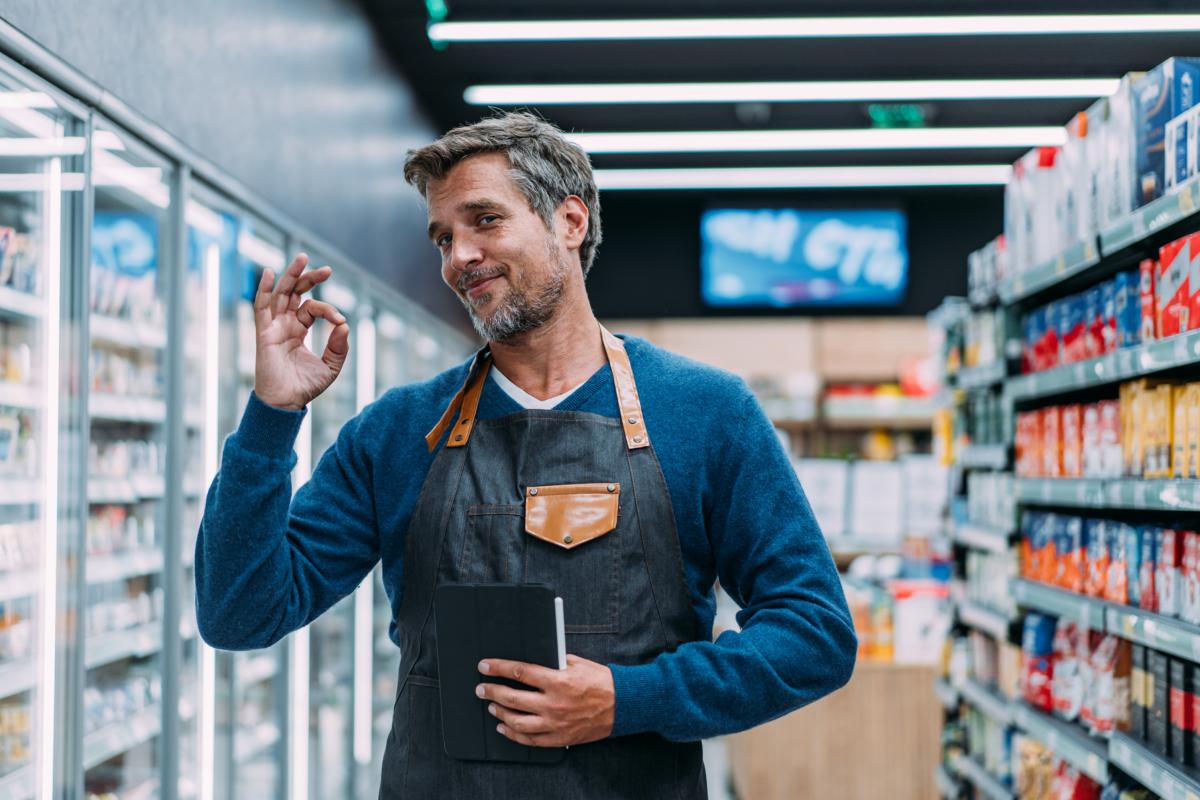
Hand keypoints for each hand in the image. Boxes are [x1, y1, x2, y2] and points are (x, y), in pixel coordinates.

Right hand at [253, 253, 349, 410]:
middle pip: (295, 293)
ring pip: (281, 294)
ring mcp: (273, 327)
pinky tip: (268, 273)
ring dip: (291, 276)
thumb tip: (345, 324)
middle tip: (327, 269)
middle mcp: (285, 324)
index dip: (328, 310)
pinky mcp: (264, 333)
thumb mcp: (330, 366)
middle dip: (309, 278)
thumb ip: (339, 346)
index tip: (339, 320)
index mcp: (299, 330)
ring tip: (303, 258)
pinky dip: (264, 290)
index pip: (313, 308)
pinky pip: (261, 307)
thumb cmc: (305, 387)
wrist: (287, 402)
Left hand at [476, 654, 614, 746]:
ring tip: (492, 706)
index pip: (519, 672)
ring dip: (500, 713)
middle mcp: (553, 703)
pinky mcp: (559, 737)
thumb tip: (534, 659)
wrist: (623, 705)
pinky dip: (514, 734)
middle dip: (492, 691)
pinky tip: (505, 728)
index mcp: (557, 680)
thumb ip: (555, 661)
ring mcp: (555, 723)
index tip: (485, 666)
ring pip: (517, 721)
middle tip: (481, 688)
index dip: (498, 668)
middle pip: (512, 697)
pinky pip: (530, 740)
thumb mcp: (577, 663)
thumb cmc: (601, 682)